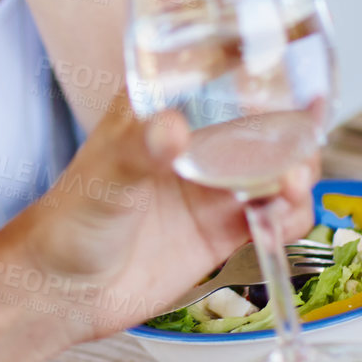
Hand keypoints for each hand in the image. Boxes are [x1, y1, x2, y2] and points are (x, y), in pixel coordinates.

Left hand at [6, 93, 317, 342]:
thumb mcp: (105, 178)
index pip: (216, 74)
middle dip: (291, 131)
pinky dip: (289, 218)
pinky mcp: (223, 228)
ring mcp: (212, 185)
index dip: (258, 69)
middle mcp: (193, 141)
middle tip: (297, 152)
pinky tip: (276, 227)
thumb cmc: (70, 221)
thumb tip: (173, 128)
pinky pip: (275, 215)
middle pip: (260, 122)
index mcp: (160, 109)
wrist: (64, 292)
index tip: (289, 70)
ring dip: (296, 174)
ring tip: (290, 190)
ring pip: (275, 168)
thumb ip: (139, 152)